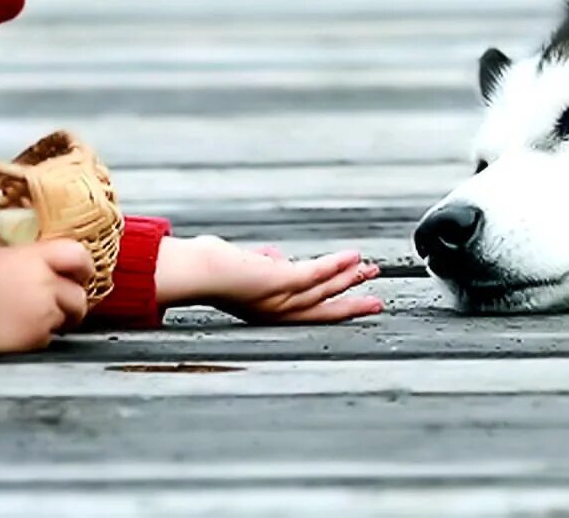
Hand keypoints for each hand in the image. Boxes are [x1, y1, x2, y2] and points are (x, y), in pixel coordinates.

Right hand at [0, 239, 94, 352]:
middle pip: (78, 295)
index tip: (82, 274)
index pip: (78, 256)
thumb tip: (25, 267)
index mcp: (36, 257)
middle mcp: (46, 283)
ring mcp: (43, 312)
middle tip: (65, 308)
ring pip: (63, 320)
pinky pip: (44, 340)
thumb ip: (21, 263)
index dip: (83, 267)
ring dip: (51, 321)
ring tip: (28, 321)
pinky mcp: (34, 338)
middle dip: (73, 304)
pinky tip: (15, 334)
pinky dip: (35, 339)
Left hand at [155, 235, 383, 323]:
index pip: (308, 311)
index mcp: (269, 311)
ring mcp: (279, 298)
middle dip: (351, 303)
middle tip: (376, 301)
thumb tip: (277, 256)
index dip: (333, 307)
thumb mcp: (245, 267)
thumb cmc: (207, 269)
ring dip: (349, 279)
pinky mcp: (280, 282)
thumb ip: (264, 264)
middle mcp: (276, 311)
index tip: (355, 301)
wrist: (192, 272)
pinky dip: (337, 265)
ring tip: (370, 270)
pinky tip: (354, 256)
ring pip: (324, 290)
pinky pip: (316, 274)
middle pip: (323, 308)